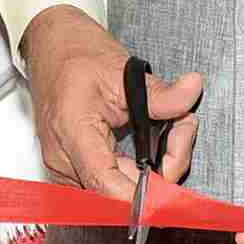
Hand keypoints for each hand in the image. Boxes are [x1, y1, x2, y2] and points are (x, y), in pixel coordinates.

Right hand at [21, 5, 201, 200]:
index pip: (107, 185)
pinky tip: (153, 140)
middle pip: (120, 191)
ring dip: (153, 169)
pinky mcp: (75, 166)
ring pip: (119, 189)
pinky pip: (112, 180)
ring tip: (172, 129)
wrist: (51, 46)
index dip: (143, 197)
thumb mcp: (123, 69)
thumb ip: (159, 93)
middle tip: (183, 130)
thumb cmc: (75, 55)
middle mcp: (64, 159)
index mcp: (72, 133)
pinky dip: (139, 166)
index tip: (173, 194)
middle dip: (163, 169)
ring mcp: (67, 166)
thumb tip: (191, 92)